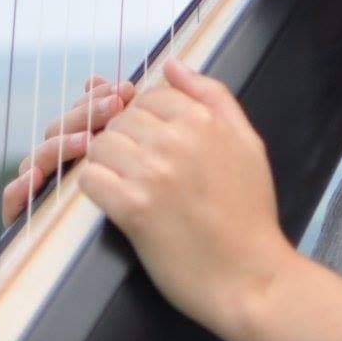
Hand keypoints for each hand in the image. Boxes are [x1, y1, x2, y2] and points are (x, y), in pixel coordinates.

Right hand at [1, 74, 136, 225]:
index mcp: (76, 144)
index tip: (124, 90)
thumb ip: (116, 124)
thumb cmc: (123, 204)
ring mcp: (37, 185)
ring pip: (39, 157)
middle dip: (88, 114)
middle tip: (116, 107)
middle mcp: (54, 161)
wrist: (115, 261)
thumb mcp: (126, 163)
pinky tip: (35, 179)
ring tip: (87, 142)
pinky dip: (20, 187)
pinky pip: (12, 199)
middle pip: (60, 129)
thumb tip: (112, 83)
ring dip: (61, 146)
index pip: (80, 112)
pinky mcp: (21, 215)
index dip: (99, 98)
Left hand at [77, 58, 292, 339]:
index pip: (152, 95)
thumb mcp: (248, 142)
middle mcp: (178, 140)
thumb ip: (212, 96)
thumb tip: (173, 64)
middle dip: (124, 138)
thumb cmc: (250, 213)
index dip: (147, 118)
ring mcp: (154, 173)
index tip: (154, 144)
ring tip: (126, 184)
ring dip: (106, 162)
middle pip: (123, 118)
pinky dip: (94, 187)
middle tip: (139, 168)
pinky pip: (90, 178)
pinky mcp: (133, 209)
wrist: (250, 276)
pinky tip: (115, 200)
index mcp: (206, 120)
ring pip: (101, 144)